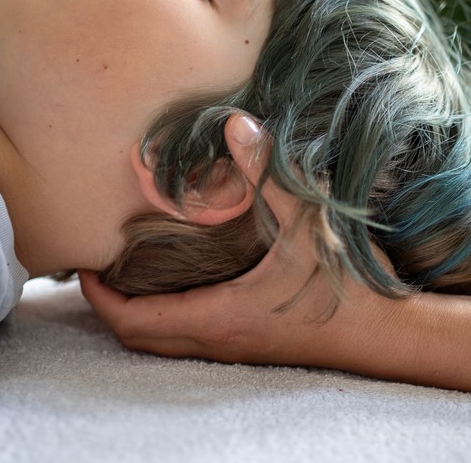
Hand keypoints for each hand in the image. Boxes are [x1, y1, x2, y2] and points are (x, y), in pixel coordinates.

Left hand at [79, 113, 406, 367]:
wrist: (388, 336)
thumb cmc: (347, 285)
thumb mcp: (308, 221)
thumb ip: (269, 171)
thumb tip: (235, 124)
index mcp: (219, 314)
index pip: (134, 320)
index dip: (98, 296)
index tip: (82, 265)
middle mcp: (218, 339)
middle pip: (138, 338)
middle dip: (106, 306)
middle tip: (95, 266)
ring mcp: (233, 348)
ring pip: (162, 342)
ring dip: (135, 313)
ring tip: (126, 272)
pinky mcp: (250, 345)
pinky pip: (186, 339)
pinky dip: (165, 316)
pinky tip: (177, 282)